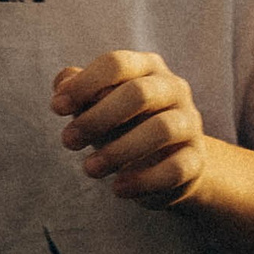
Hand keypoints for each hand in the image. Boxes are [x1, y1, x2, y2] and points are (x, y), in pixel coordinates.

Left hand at [54, 50, 210, 206]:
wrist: (169, 164)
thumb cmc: (125, 126)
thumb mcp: (98, 106)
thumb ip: (79, 91)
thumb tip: (63, 85)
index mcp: (147, 68)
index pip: (117, 64)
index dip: (84, 85)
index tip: (57, 108)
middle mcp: (174, 89)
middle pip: (139, 94)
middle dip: (97, 118)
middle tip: (67, 141)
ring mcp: (189, 124)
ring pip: (161, 129)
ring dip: (118, 150)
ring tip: (89, 169)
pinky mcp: (196, 159)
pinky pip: (176, 168)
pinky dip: (143, 180)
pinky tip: (118, 188)